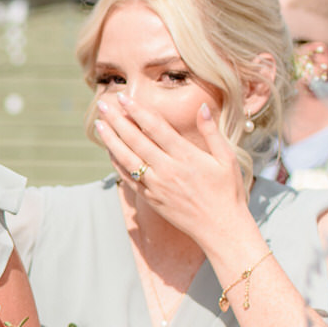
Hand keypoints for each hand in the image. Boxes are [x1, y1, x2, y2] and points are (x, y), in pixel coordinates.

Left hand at [95, 95, 251, 252]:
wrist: (220, 228)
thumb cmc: (227, 191)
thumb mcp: (228, 158)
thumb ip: (212, 132)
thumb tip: (202, 107)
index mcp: (186, 156)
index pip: (155, 127)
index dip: (138, 111)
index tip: (124, 98)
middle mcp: (167, 170)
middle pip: (136, 140)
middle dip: (118, 120)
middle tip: (104, 105)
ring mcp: (156, 185)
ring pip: (127, 158)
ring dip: (111, 140)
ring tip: (99, 124)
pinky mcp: (151, 198)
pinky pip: (128, 178)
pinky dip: (116, 163)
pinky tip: (109, 151)